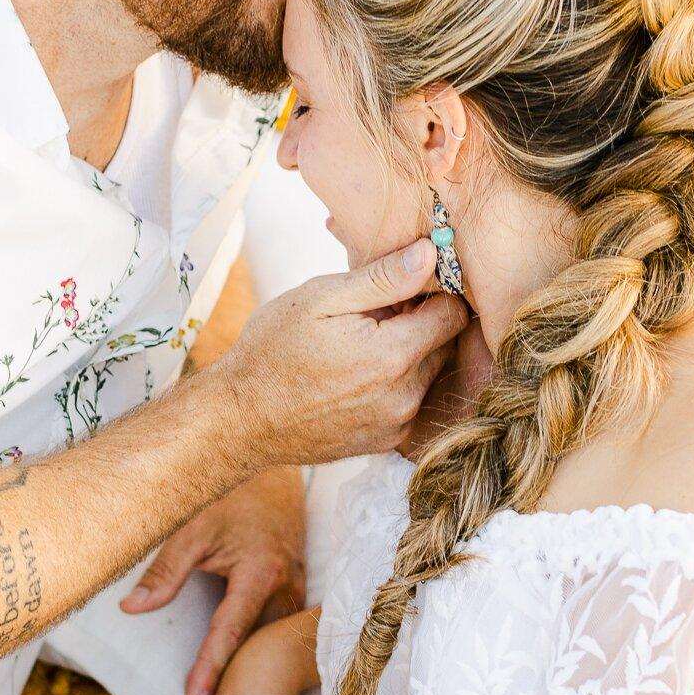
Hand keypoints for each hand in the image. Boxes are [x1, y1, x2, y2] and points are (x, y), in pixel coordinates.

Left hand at [119, 466, 306, 694]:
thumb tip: (132, 608)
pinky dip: (258, 653)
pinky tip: (242, 677)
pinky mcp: (296, 594)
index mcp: (260, 572)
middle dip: (233, 685)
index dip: (210, 670)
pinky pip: (276, 632)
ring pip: (269, 643)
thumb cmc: (231, 496)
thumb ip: (165, 570)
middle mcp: (285, 588)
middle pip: (255, 648)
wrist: (273, 474)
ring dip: (247, 672)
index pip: (230, 632)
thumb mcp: (193, 527)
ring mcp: (296, 592)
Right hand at [214, 240, 468, 469]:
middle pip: (443, 344)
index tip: (401, 290)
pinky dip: (393, 384)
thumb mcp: (320, 298)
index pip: (453, 314)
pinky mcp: (385, 440)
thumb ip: (383, 278)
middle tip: (371, 316)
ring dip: (406, 355)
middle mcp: (405, 395)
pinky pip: (409, 402)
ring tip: (359, 346)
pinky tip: (354, 376)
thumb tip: (431, 254)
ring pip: (428, 373)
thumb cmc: (273, 351)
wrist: (240, 418)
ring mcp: (396, 423)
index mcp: (394, 355)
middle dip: (417, 324)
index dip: (432, 293)